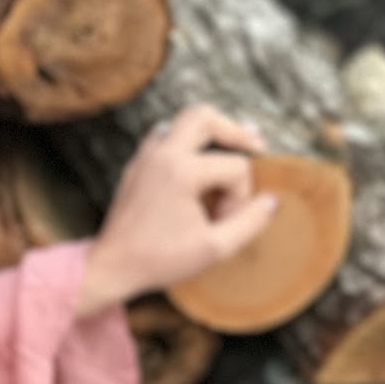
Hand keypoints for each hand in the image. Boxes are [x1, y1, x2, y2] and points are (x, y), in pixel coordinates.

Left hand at [76, 104, 278, 316]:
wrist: (112, 267)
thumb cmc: (160, 260)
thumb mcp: (215, 249)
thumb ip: (250, 223)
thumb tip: (271, 201)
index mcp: (182, 171)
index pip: (234, 167)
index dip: (241, 196)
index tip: (226, 222)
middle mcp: (162, 154)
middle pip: (205, 116)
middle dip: (234, 130)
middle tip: (255, 145)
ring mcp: (145, 157)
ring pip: (181, 120)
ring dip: (207, 132)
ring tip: (225, 151)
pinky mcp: (135, 166)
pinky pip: (163, 136)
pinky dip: (183, 143)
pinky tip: (194, 165)